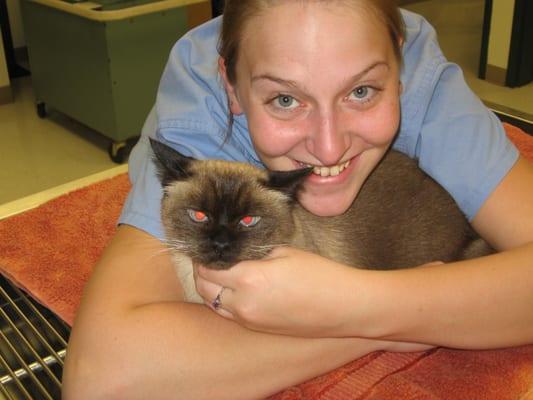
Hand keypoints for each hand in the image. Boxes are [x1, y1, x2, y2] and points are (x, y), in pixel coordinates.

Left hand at [195, 246, 361, 336]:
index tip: (206, 248)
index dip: (203, 257)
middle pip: (204, 289)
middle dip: (202, 273)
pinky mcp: (258, 329)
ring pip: (214, 304)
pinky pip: (230, 315)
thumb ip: (255, 252)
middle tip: (209, 259)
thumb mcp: (284, 252)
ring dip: (211, 289)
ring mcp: (250, 320)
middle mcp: (243, 304)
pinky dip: (225, 302)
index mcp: (249, 279)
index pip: (208, 269)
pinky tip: (236, 290)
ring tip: (220, 274)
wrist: (344, 307)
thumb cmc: (320, 275)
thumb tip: (236, 249)